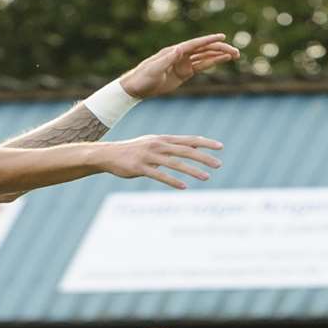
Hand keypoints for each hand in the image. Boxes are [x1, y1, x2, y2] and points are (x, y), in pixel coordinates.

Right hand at [96, 135, 223, 189]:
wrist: (108, 155)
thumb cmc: (133, 151)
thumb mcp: (153, 144)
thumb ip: (170, 147)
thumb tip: (190, 149)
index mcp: (162, 139)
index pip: (188, 140)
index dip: (205, 143)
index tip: (220, 147)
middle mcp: (158, 145)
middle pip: (185, 151)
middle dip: (203, 157)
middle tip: (219, 164)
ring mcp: (149, 156)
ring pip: (175, 163)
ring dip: (192, 171)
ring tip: (206, 177)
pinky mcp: (140, 168)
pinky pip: (159, 175)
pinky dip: (173, 181)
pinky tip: (184, 187)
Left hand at [119, 34, 241, 98]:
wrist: (136, 87)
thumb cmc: (143, 77)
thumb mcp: (154, 68)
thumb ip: (166, 59)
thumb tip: (178, 49)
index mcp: (175, 51)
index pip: (196, 44)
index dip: (209, 40)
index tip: (222, 37)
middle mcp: (181, 54)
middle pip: (204, 49)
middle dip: (220, 49)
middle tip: (235, 52)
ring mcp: (184, 63)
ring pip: (206, 57)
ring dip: (220, 55)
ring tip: (235, 54)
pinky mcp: (184, 72)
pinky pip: (202, 66)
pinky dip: (213, 62)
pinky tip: (223, 60)